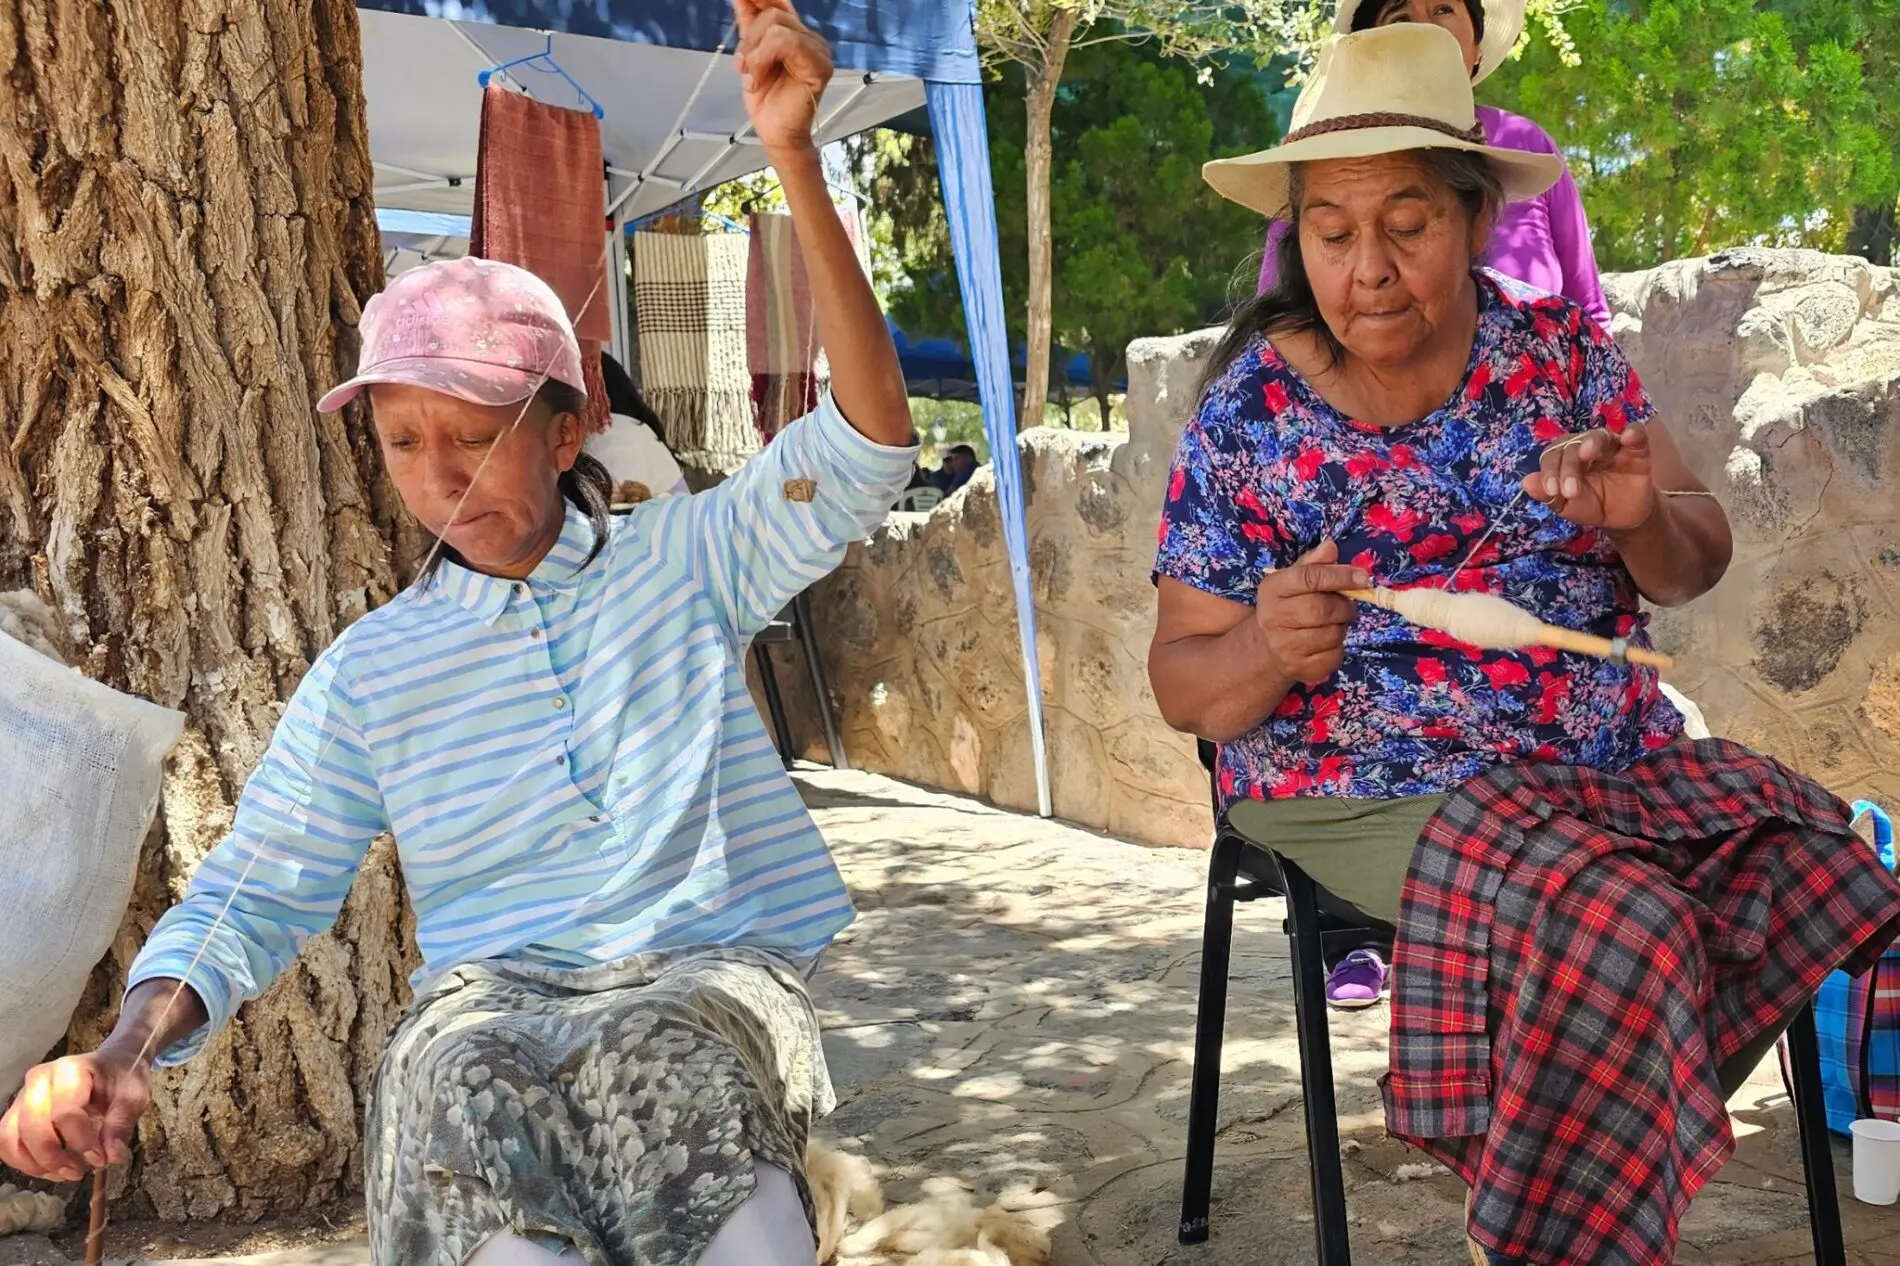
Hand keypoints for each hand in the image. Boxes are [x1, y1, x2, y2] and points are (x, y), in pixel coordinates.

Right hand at [0, 1047, 150, 1180]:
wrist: (110, 1066)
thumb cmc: (120, 1079)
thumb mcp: (133, 1096)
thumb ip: (121, 1124)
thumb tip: (112, 1156)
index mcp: (70, 1069)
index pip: (65, 1112)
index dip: (81, 1141)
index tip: (100, 1158)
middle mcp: (39, 1080)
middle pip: (31, 1125)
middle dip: (52, 1156)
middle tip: (77, 1172)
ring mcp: (23, 1095)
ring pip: (9, 1136)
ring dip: (33, 1163)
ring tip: (63, 1174)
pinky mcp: (16, 1112)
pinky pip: (5, 1143)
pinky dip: (22, 1162)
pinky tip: (49, 1170)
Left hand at [733, 0, 830, 155]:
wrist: (775, 133)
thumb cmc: (765, 98)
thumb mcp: (750, 54)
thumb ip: (748, 24)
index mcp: (795, 33)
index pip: (777, 4)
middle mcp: (810, 38)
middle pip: (772, 14)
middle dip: (749, 38)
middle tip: (742, 66)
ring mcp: (818, 51)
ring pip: (776, 27)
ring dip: (754, 53)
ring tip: (752, 76)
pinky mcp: (820, 65)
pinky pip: (786, 43)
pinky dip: (763, 60)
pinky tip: (759, 80)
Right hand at [1255, 540, 1366, 686]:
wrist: (1266, 648)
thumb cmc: (1288, 607)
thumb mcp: (1294, 581)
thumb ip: (1314, 564)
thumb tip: (1331, 547)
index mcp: (1272, 589)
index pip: (1309, 577)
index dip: (1339, 575)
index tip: (1362, 577)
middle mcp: (1272, 618)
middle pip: (1322, 608)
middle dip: (1343, 606)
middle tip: (1346, 605)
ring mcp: (1284, 647)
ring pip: (1332, 634)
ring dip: (1341, 627)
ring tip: (1331, 624)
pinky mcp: (1299, 669)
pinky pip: (1335, 656)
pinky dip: (1339, 648)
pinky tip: (1326, 642)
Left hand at [1523, 425, 1656, 531]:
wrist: (1623, 518)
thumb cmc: (1592, 505)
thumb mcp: (1568, 506)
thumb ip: (1549, 495)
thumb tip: (1526, 483)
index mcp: (1565, 458)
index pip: (1553, 456)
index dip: (1549, 471)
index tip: (1551, 491)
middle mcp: (1586, 447)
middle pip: (1573, 446)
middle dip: (1568, 467)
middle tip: (1569, 491)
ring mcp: (1612, 447)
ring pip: (1599, 436)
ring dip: (1592, 443)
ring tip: (1587, 455)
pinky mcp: (1637, 450)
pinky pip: (1637, 435)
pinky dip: (1633, 432)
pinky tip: (1628, 436)